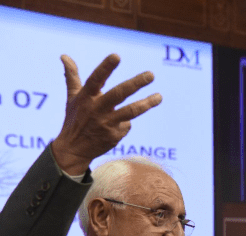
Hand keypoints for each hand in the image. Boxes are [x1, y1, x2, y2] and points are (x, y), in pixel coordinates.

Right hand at [51, 54, 161, 175]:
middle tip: (151, 74)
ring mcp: (106, 123)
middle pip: (119, 94)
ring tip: (159, 97)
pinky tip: (118, 125)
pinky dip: (125, 123)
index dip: (105, 67)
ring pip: (130, 111)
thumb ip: (72, 76)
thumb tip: (64, 55)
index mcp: (85, 97)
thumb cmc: (75, 119)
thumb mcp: (72, 98)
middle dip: (136, 83)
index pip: (96, 79)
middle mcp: (96, 109)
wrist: (73, 149)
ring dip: (147, 104)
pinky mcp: (114, 135)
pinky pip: (127, 125)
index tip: (116, 56)